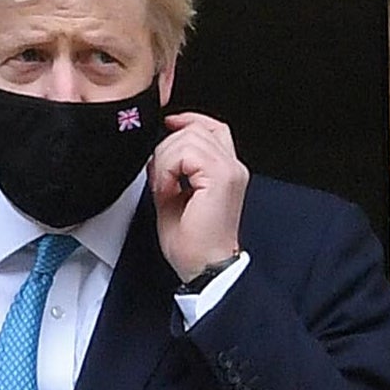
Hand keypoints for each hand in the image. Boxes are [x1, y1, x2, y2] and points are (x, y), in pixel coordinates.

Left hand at [150, 111, 248, 281]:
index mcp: (226, 169)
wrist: (204, 267)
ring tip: (165, 189)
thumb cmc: (192, 243)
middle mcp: (233, 166)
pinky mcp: (221, 177)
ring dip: (165, 162)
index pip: (210, 127)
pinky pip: (186, 153)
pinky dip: (168, 170)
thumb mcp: (174, 198)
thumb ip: (171, 171)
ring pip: (188, 138)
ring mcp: (230, 170)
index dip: (187, 121)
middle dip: (166, 149)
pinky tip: (168, 190)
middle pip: (195, 129)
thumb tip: (157, 154)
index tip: (167, 125)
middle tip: (160, 181)